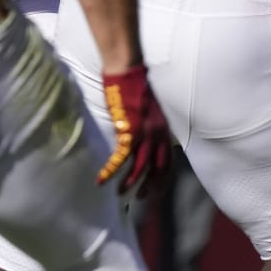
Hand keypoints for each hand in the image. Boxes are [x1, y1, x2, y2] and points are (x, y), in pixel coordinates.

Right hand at [99, 66, 173, 193]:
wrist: (127, 72)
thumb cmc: (134, 88)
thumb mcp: (148, 110)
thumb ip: (149, 126)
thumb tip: (143, 138)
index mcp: (164, 129)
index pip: (169, 160)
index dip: (164, 177)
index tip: (159, 191)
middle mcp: (159, 133)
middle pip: (158, 167)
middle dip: (151, 185)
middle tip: (142, 198)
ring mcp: (145, 133)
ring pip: (141, 166)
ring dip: (130, 182)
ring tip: (122, 194)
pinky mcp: (129, 131)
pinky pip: (121, 157)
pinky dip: (112, 170)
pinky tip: (102, 180)